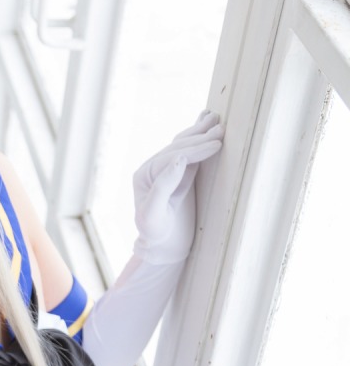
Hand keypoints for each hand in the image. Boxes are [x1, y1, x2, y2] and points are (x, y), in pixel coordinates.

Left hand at [133, 111, 223, 264]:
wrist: (161, 246)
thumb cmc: (156, 234)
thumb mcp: (154, 215)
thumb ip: (163, 186)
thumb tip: (179, 158)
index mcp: (144, 175)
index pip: (172, 157)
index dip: (195, 150)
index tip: (216, 144)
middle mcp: (152, 168)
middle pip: (178, 147)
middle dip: (200, 138)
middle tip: (222, 129)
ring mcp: (164, 168)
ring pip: (182, 144)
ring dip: (199, 132)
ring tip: (216, 119)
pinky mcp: (176, 172)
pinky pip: (187, 150)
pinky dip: (196, 137)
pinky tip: (204, 123)